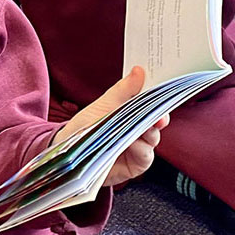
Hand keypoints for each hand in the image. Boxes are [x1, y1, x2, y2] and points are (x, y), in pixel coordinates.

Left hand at [54, 66, 168, 187]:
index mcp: (131, 111)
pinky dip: (141, 149)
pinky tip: (131, 144)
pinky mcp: (136, 163)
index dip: (158, 97)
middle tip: (159, 115)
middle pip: (156, 120)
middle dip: (159, 116)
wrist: (71, 153)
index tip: (163, 90)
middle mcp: (138, 128)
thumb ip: (123, 90)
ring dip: (149, 132)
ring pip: (154, 137)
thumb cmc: (85, 126)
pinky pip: (146, 155)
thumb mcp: (103, 104)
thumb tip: (139, 70)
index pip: (151, 102)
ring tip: (141, 129)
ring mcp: (139, 146)